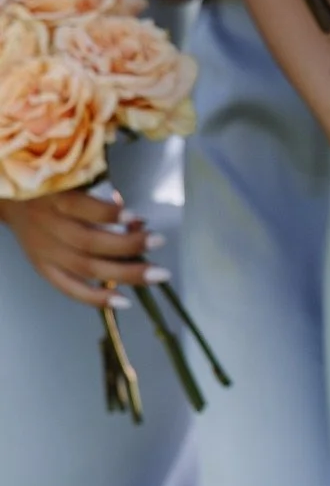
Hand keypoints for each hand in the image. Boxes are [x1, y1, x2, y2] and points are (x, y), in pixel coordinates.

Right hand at [0, 191, 165, 307]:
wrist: (10, 204)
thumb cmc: (52, 190)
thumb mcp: (70, 184)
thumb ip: (101, 200)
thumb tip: (137, 223)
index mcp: (54, 199)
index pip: (82, 207)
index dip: (110, 214)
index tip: (138, 217)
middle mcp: (48, 227)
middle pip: (90, 242)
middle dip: (129, 245)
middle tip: (159, 242)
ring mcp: (45, 252)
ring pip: (86, 268)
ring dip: (125, 273)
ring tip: (156, 274)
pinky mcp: (43, 269)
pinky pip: (70, 288)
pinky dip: (97, 297)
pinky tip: (124, 301)